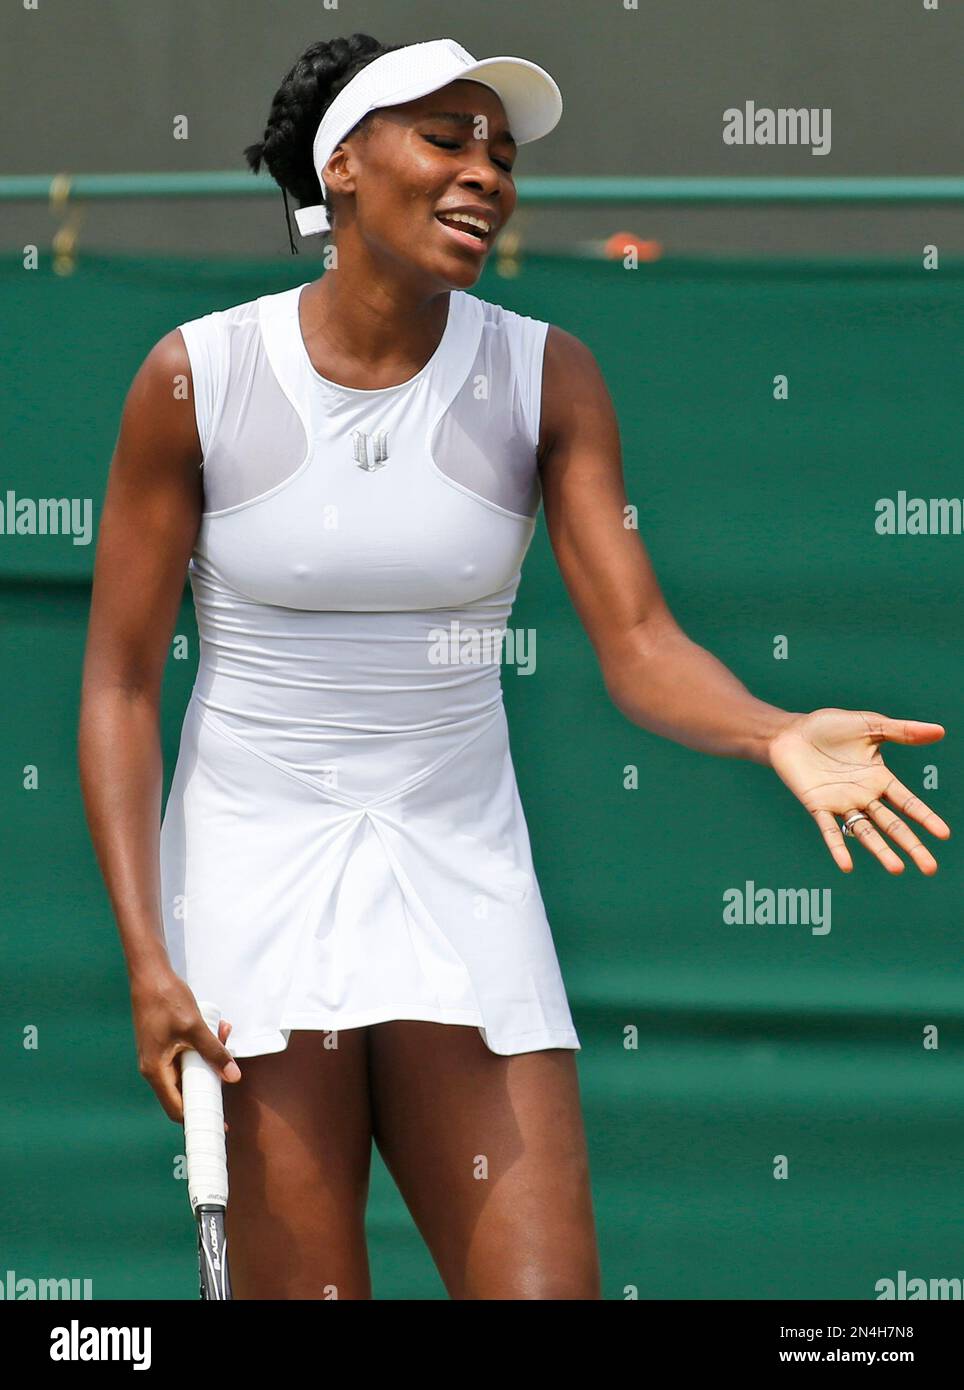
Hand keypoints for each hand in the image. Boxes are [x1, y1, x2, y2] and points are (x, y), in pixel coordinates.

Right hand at [131, 970, 241, 1122]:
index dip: (198, 1117)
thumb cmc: (166, 1000)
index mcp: (155, 1071)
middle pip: (186, 1088)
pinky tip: (216, 1028)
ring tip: (224, 1034)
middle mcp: (153, 1068)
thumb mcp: (195, 1027)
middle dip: (211, 1077)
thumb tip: (233, 1076)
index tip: (219, 1123)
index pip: (177, 1108)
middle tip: (229, 1065)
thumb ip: (214, 1052)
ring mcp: (157, 1056)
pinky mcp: (163, 1044)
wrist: (149, 974)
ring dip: (209, 1057)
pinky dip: (202, 1046)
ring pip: (189, 1068)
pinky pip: (186, 1054)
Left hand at [766, 708, 949, 873]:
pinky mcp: (818, 806)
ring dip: (881, 850)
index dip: (925, 818)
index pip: (908, 803)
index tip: (944, 834)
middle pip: (893, 825)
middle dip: (911, 845)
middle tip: (930, 868)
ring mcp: (841, 803)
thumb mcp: (870, 725)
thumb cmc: (829, 727)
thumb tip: (941, 730)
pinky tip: (847, 866)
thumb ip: (902, 731)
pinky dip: (838, 847)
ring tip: (897, 869)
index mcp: (879, 779)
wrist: (791, 731)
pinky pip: (830, 830)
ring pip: (866, 832)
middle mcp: (864, 796)